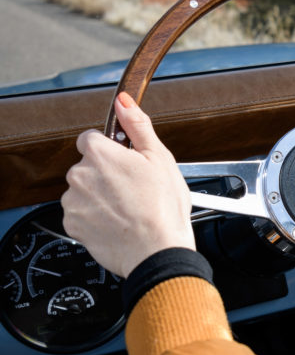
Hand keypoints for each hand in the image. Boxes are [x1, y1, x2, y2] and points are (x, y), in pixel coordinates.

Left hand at [61, 93, 194, 276]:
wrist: (156, 252)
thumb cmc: (162, 209)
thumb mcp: (159, 158)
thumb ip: (137, 125)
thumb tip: (124, 101)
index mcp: (100, 153)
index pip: (90, 138)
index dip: (110, 150)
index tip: (124, 162)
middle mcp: (80, 175)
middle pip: (87, 166)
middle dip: (105, 174)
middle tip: (133, 189)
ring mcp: (73, 201)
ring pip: (83, 190)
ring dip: (99, 196)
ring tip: (127, 208)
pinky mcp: (72, 225)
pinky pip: (80, 214)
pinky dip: (94, 217)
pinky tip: (117, 222)